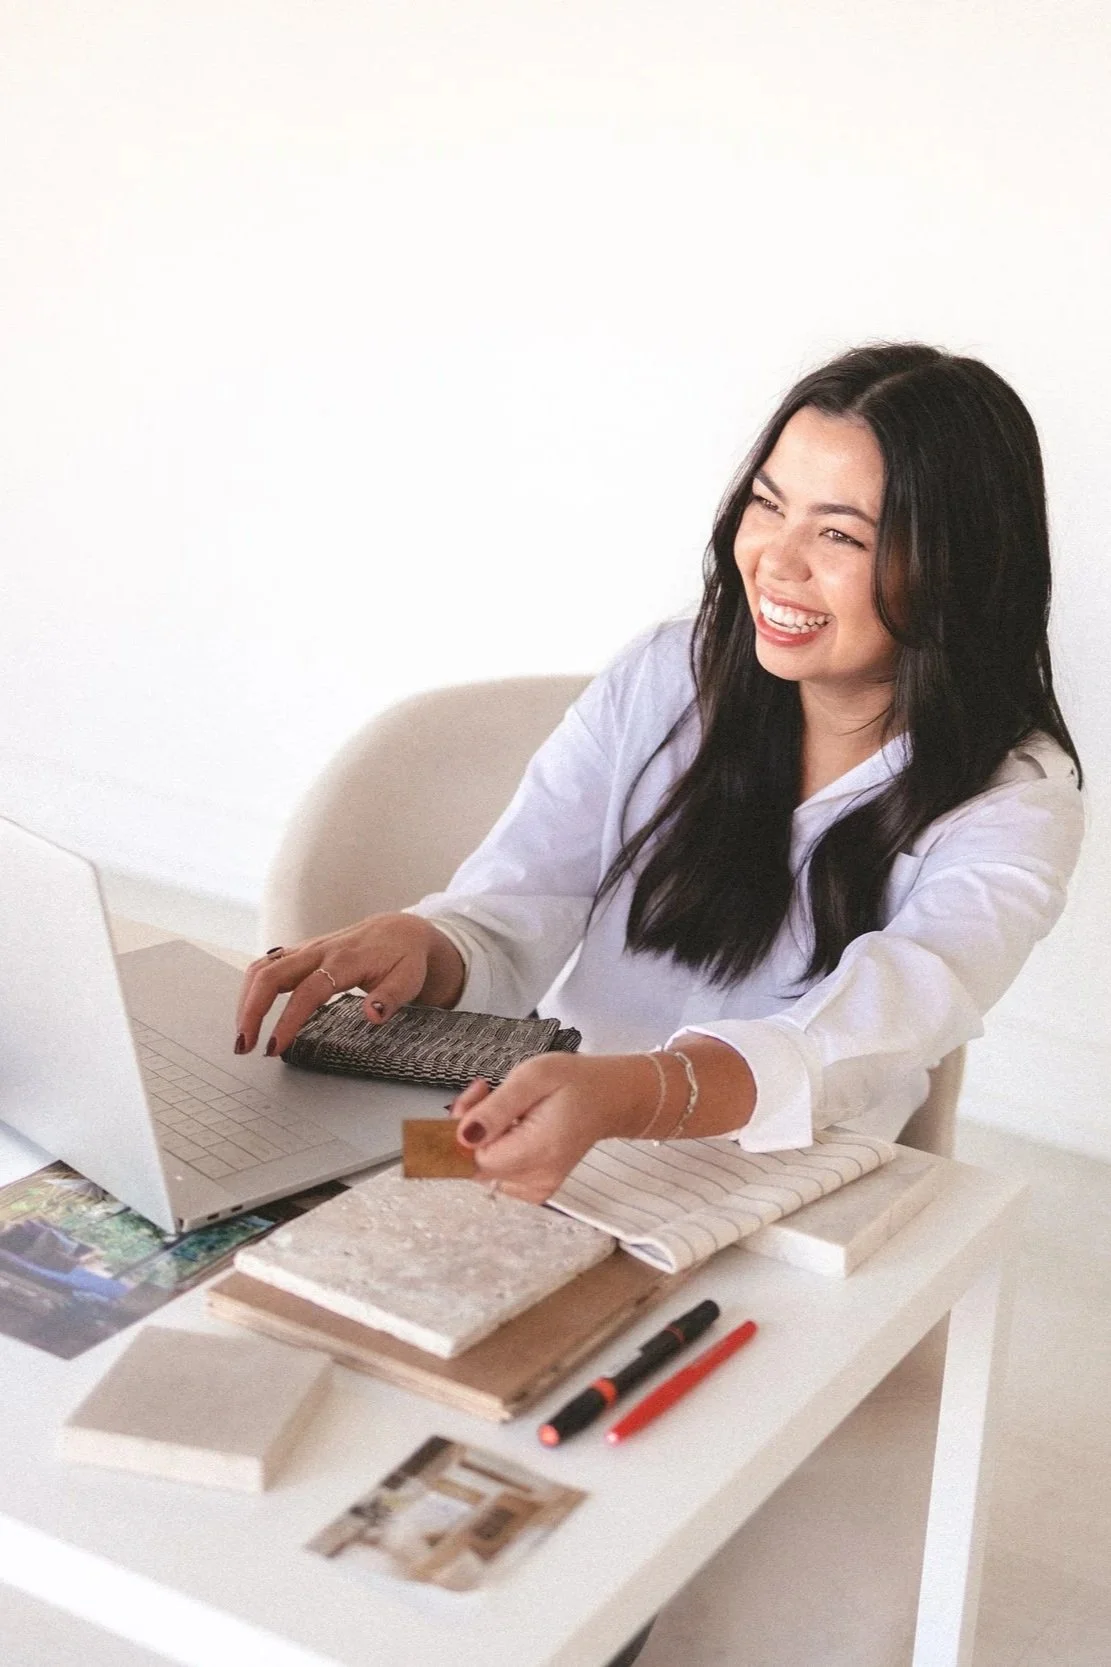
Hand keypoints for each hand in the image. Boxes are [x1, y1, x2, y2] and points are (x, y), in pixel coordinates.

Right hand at [234, 913, 463, 1056]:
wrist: (401, 931)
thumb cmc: (404, 958)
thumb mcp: (410, 979)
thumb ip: (392, 997)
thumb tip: (372, 1015)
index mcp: (346, 959)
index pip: (309, 990)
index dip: (289, 1019)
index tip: (274, 1047)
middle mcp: (320, 951)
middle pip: (271, 974)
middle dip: (251, 1010)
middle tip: (244, 1046)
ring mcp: (306, 949)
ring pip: (262, 967)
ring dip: (245, 1001)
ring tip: (243, 1036)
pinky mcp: (300, 952)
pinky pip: (266, 965)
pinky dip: (251, 989)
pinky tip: (249, 1014)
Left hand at [449, 1053, 655, 1203]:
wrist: (608, 1097)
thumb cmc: (574, 1081)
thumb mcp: (533, 1076)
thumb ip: (497, 1108)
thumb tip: (463, 1136)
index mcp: (539, 1151)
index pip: (476, 1158)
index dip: (468, 1127)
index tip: (481, 1094)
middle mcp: (538, 1178)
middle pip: (478, 1166)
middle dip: (473, 1129)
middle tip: (489, 1093)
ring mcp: (539, 1188)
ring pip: (485, 1171)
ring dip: (483, 1138)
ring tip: (503, 1106)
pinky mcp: (537, 1189)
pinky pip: (500, 1175)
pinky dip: (497, 1150)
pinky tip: (510, 1127)